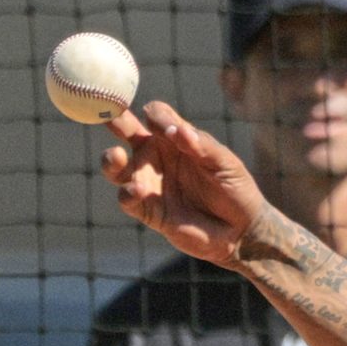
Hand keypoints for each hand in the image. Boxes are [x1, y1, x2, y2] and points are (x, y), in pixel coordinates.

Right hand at [101, 101, 267, 267]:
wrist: (241, 231)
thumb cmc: (236, 189)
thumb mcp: (225, 163)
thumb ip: (201, 145)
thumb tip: (175, 129)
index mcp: (174, 138)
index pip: (155, 114)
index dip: (155, 115)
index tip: (163, 125)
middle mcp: (156, 156)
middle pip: (124, 130)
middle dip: (111, 119)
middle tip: (105, 115)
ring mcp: (148, 181)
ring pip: (115, 166)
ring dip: (110, 160)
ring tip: (116, 156)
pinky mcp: (147, 210)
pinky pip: (126, 199)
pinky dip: (127, 193)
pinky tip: (138, 190)